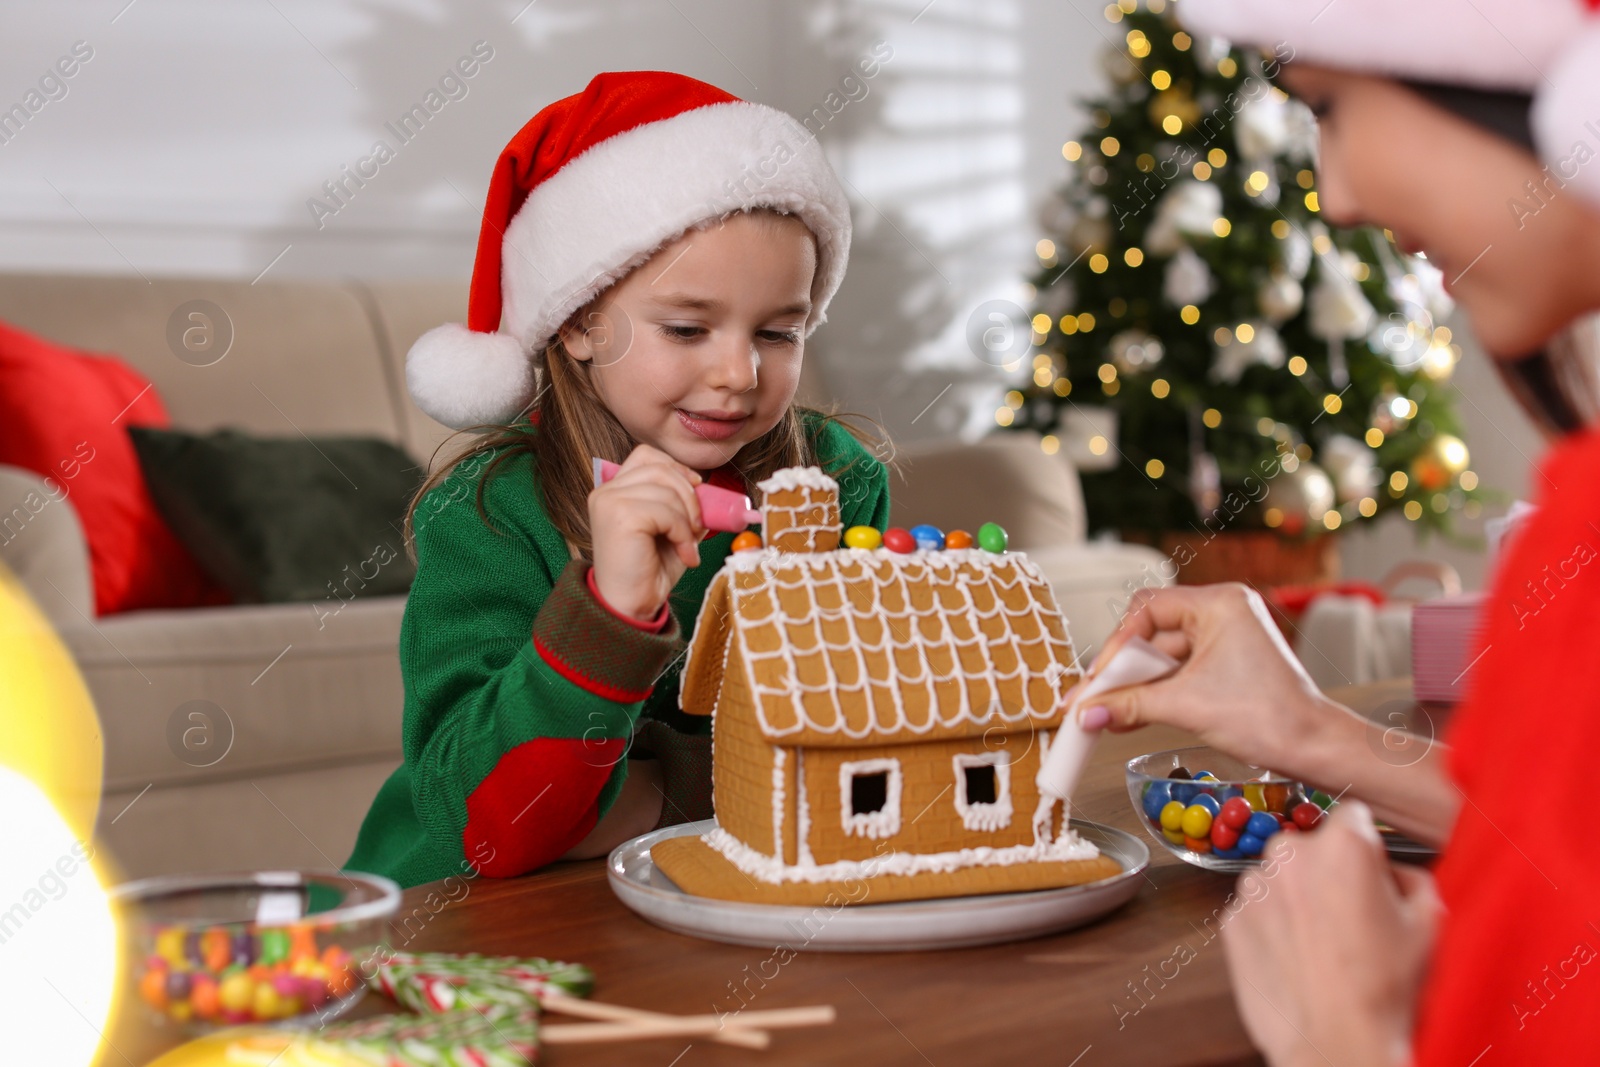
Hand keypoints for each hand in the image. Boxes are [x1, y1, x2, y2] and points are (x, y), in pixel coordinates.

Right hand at [588, 445, 703, 619]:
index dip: (676, 468)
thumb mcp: (673, 530)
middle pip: (660, 467)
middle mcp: (606, 491)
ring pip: (666, 489)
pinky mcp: (619, 515)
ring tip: (688, 546)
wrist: (631, 607)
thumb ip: (684, 506)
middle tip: (697, 527)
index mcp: (615, 490)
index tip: (696, 489)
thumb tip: (711, 491)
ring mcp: (609, 501)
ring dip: (688, 519)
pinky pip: (666, 511)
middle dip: (689, 495)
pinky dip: (683, 533)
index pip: (647, 455)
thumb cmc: (650, 571)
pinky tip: (683, 555)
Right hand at [1075, 583, 1335, 775]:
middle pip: (1152, 633)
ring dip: (1135, 687)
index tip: (1099, 678)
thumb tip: (1086, 711)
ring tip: (1106, 713)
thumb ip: (1128, 704)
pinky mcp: (1225, 664)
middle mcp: (1223, 612)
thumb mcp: (1186, 706)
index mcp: (1219, 603)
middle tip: (1093, 698)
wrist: (1313, 749)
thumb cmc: (1270, 717)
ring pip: (1162, 657)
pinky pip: (1178, 672)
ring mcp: (1225, 638)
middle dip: (1122, 670)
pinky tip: (1128, 715)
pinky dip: (1155, 694)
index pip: (1147, 609)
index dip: (1117, 644)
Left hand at [1222, 801, 1438, 1065]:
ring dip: (1297, 898)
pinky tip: (1298, 958)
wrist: (1337, 1043)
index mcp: (1342, 845)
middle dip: (1329, 872)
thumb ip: (1411, 876)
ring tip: (1323, 945)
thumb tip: (1393, 871)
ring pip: (1280, 878)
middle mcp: (1289, 854)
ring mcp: (1253, 886)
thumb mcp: (1430, 921)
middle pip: (1312, 846)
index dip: (1365, 844)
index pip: (1353, 814)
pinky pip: (1256, 909)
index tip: (1369, 869)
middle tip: (1350, 917)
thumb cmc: (1386, 988)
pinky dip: (1272, 926)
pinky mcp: (1230, 919)